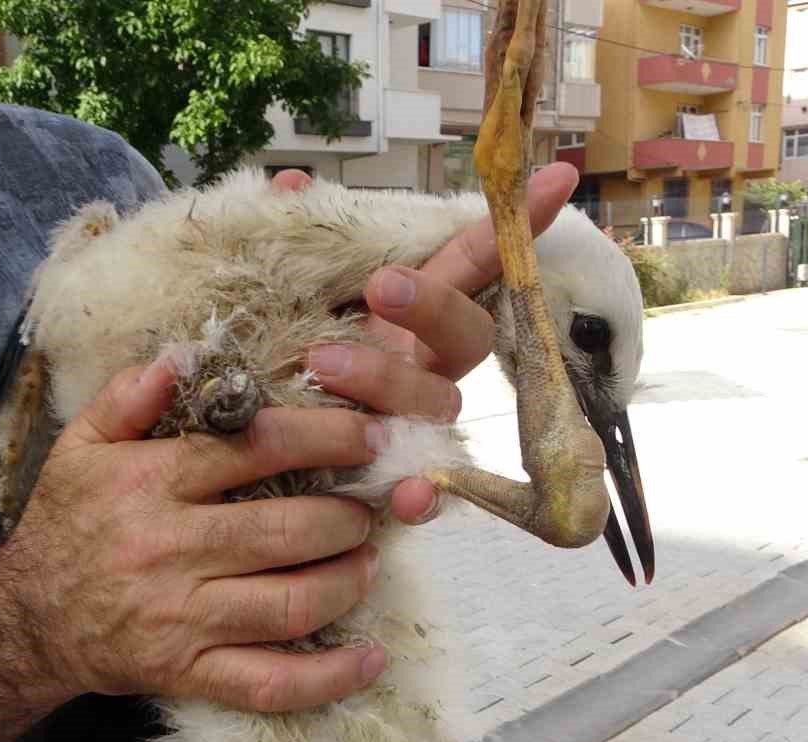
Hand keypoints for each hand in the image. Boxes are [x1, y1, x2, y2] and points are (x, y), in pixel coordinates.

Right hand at [1, 359, 388, 713]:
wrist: (25, 619)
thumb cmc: (66, 523)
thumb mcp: (81, 445)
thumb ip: (130, 395)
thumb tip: (186, 354)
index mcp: (150, 483)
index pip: (256, 449)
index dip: (327, 439)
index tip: (371, 437)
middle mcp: (169, 549)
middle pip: (286, 530)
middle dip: (347, 517)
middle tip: (370, 507)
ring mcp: (182, 617)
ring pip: (291, 603)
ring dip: (348, 580)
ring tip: (367, 561)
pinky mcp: (188, 672)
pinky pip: (270, 682)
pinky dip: (328, 676)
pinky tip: (368, 658)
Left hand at [267, 164, 579, 524]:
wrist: (251, 451)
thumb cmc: (278, 361)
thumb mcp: (280, 298)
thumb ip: (294, 243)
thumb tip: (288, 183)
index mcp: (407, 317)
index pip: (468, 264)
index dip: (513, 226)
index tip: (556, 178)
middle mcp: (424, 367)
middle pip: (467, 333)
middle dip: (431, 304)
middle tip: (382, 284)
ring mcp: (415, 424)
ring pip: (433, 401)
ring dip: (385, 379)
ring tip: (320, 364)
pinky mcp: (397, 480)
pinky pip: (430, 493)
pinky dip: (425, 495)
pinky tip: (410, 497)